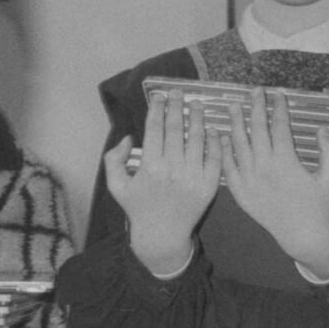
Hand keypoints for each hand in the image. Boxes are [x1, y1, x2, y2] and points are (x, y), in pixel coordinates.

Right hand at [102, 90, 219, 272]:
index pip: (154, 129)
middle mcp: (172, 169)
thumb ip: (114, 159)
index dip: (157, 109)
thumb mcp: (116, 185)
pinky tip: (212, 129)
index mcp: (149, 166)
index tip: (160, 96)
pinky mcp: (209, 186)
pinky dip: (215, 142)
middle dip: (177, 107)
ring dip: (197, 119)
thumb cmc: (138, 207)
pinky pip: (214, 158)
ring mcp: (193, 177)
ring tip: (197, 105)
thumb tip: (128, 137)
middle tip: (180, 92)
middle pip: (176, 129)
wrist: (162, 235)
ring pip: (197, 140)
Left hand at [223, 88, 328, 278]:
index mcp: (286, 161)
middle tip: (255, 91)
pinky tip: (222, 137)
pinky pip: (229, 168)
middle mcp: (265, 167)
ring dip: (235, 123)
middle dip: (256, 107)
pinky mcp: (241, 192)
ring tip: (234, 106)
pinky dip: (224, 151)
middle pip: (257, 129)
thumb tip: (322, 129)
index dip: (279, 107)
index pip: (280, 126)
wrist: (302, 235)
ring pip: (238, 145)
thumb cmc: (319, 206)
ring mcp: (250, 180)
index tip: (277, 94)